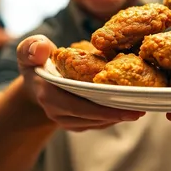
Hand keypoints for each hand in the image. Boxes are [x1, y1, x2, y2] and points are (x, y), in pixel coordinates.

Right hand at [16, 35, 144, 131]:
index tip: (126, 106)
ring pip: (97, 122)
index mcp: (48, 94)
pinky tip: (128, 107)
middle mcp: (57, 112)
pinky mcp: (76, 123)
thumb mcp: (29, 50)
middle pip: (92, 117)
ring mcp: (67, 120)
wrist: (35, 81)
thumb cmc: (36, 60)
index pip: (78, 106)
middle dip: (117, 114)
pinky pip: (97, 122)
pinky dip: (113, 115)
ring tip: (140, 106)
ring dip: (117, 116)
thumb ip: (32, 48)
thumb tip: (42, 50)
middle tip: (141, 108)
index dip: (102, 109)